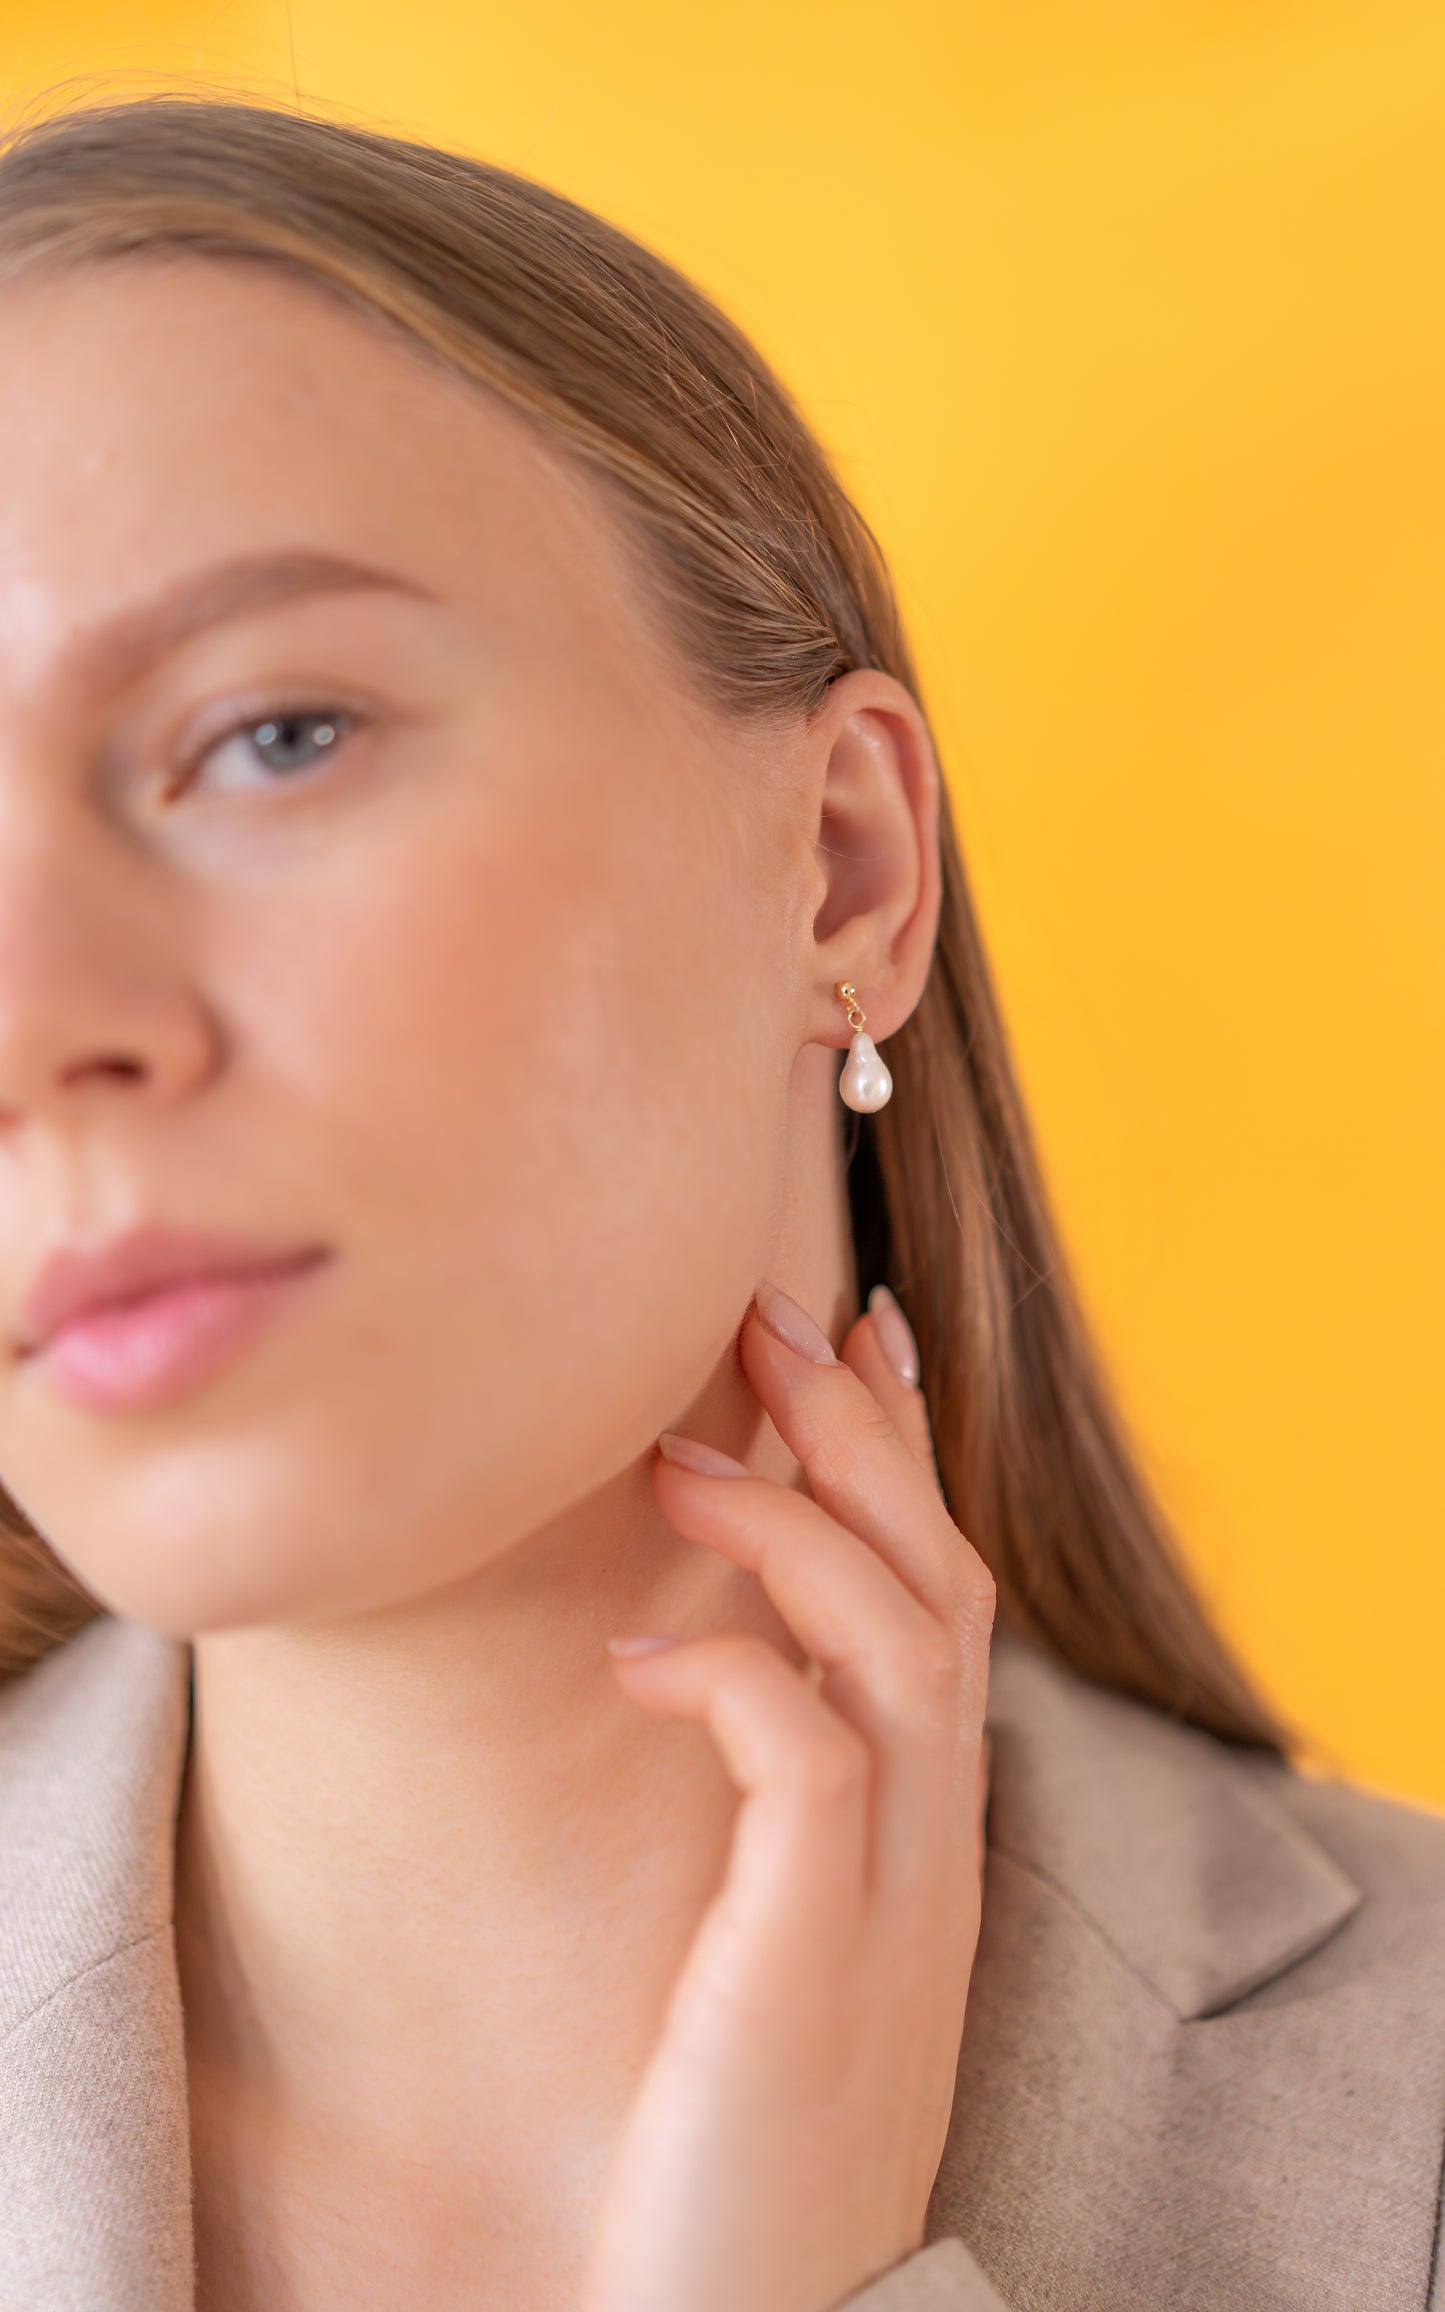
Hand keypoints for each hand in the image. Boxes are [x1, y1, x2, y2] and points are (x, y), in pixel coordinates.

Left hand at [580, 1280, 994, 2311]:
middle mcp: (936, 1844)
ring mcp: (895, 1900)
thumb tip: (693, 1649)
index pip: (943, 1594)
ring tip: (684, 1453)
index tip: (855, 1332)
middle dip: (860, 1436)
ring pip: (904, 1642)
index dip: (908, 1454)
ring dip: (804, 1525)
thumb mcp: (771, 1941)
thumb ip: (775, 1804)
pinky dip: (733, 1674)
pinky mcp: (821, 1957)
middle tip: (770, 1319)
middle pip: (939, 1582)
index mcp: (928, 1829)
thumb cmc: (726, 2138)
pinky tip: (640, 1652)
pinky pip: (807, 1760)